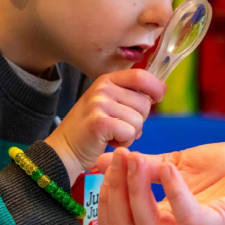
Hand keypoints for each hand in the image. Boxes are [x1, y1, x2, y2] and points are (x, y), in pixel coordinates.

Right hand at [45, 69, 165, 182]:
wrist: (65, 148)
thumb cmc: (92, 127)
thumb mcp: (108, 102)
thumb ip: (129, 95)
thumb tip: (159, 91)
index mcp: (107, 79)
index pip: (141, 76)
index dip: (156, 87)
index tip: (157, 98)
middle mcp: (103, 88)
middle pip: (144, 103)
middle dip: (139, 119)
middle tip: (119, 125)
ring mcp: (99, 104)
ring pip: (138, 120)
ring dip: (131, 133)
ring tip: (113, 134)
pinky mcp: (99, 122)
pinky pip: (129, 132)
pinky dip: (124, 142)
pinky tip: (110, 141)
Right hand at [96, 143, 224, 224]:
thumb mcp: (174, 163)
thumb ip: (141, 167)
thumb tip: (102, 162)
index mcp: (161, 221)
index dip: (104, 197)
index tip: (108, 164)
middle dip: (114, 189)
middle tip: (121, 157)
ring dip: (135, 187)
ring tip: (138, 158)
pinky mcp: (218, 223)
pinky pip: (186, 216)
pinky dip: (172, 189)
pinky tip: (168, 166)